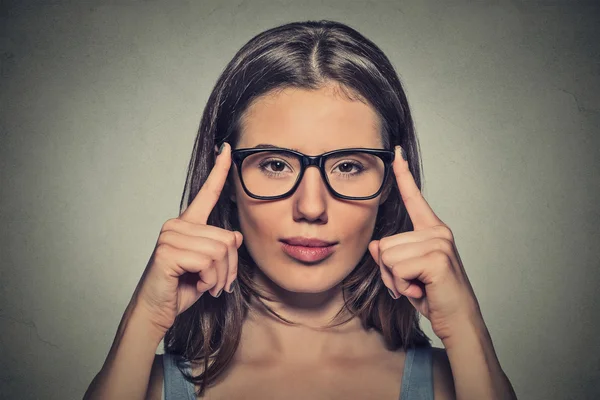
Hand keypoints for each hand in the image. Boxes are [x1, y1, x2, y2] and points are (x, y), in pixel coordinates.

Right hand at [131, 142, 242, 334]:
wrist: (157, 311)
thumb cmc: (181, 288)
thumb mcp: (209, 268)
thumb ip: (221, 249)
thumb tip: (235, 236)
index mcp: (188, 224)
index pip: (207, 193)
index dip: (219, 171)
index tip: (226, 148)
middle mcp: (178, 224)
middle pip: (228, 238)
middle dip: (229, 268)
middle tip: (217, 284)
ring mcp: (171, 236)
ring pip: (221, 251)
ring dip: (219, 277)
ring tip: (206, 285)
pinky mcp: (168, 251)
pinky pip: (208, 262)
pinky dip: (209, 280)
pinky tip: (196, 285)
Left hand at [368, 146, 481, 342]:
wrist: (456, 320)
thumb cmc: (432, 295)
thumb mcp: (404, 273)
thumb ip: (389, 255)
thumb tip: (375, 245)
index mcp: (431, 230)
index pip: (414, 198)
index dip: (403, 175)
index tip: (397, 152)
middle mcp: (437, 232)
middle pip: (386, 243)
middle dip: (389, 271)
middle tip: (411, 283)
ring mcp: (439, 243)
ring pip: (389, 256)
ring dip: (396, 280)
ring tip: (416, 287)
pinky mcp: (438, 258)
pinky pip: (397, 268)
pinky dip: (402, 286)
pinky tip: (421, 291)